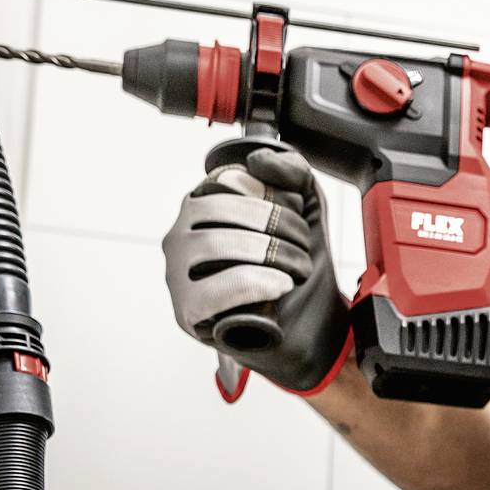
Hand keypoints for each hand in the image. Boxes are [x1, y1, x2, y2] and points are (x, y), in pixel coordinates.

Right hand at [162, 145, 350, 392]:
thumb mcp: (307, 210)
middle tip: (302, 248)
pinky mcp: (186, 312)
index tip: (298, 217)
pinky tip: (279, 286)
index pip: (226, 179)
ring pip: (213, 244)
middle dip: (275, 225)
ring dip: (269, 254)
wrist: (311, 329)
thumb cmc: (299, 270)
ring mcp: (178, 274)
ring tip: (295, 271)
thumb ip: (292, 171)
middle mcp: (182, 236)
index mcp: (203, 206)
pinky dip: (252, 284)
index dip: (269, 195)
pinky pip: (210, 290)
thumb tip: (257, 159)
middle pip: (218, 209)